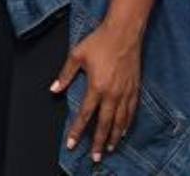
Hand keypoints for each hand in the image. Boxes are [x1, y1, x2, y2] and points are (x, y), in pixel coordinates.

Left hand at [52, 21, 139, 161]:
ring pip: (120, 121)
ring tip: (109, 149)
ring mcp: (125, 92)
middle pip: (104, 124)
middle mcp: (112, 93)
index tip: (72, 144)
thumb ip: (65, 74)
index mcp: (96, 86)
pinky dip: (127, 124)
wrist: (123, 32)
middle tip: (95, 157)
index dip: (77, 131)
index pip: (85, 115)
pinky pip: (131, 112)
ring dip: (113, 137)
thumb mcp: (77, 55)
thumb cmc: (99, 41)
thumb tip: (54, 89)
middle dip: (98, 142)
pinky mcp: (135, 88)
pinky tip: (123, 131)